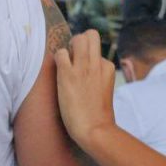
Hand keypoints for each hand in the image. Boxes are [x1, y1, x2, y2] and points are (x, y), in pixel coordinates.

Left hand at [53, 31, 116, 147]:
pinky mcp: (68, 75)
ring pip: (78, 38)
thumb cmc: (97, 116)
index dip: (88, 58)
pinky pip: (60, 53)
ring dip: (69, 47)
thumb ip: (99, 78)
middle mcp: (97, 64)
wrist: (95, 130)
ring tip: (65, 64)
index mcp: (108, 68)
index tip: (82, 70)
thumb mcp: (104, 91)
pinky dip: (57, 60)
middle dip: (79, 41)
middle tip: (73, 57)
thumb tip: (89, 75)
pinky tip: (58, 73)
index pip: (97, 52)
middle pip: (90, 34)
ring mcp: (83, 68)